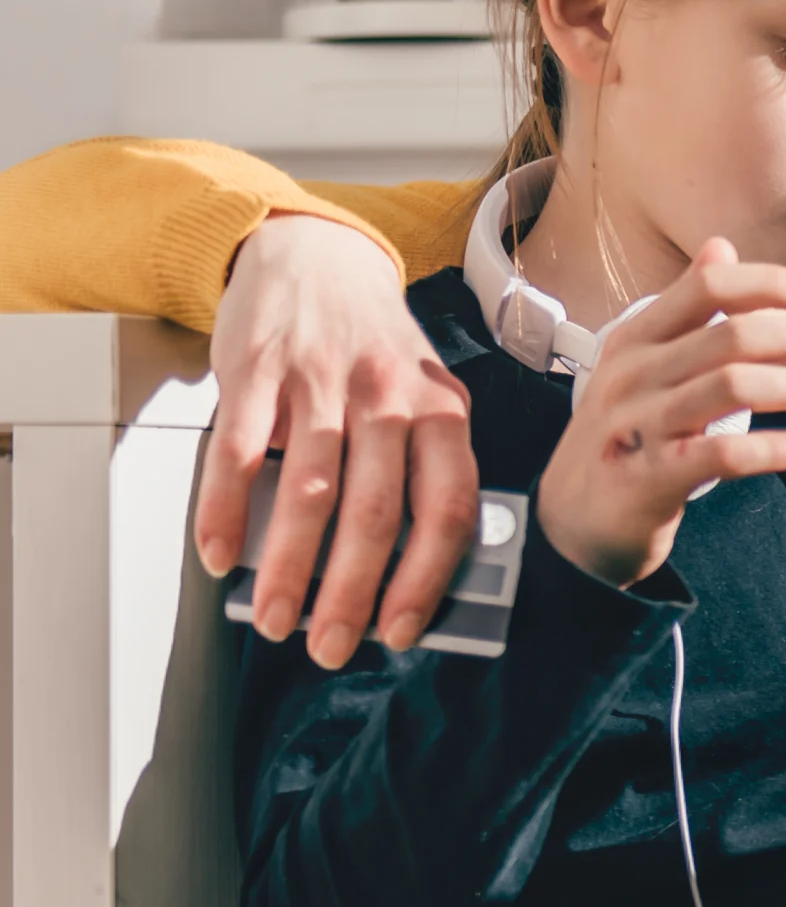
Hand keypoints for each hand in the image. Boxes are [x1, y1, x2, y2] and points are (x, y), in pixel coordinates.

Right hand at [199, 217, 477, 667]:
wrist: (318, 258)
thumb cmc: (376, 348)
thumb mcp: (426, 397)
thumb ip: (428, 467)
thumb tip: (420, 568)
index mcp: (442, 413)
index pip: (447, 510)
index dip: (425, 578)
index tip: (400, 632)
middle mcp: (388, 399)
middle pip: (375, 514)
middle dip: (350, 593)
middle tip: (330, 648)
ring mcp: (320, 384)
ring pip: (309, 493)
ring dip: (288, 567)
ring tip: (274, 620)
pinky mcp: (257, 372)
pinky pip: (239, 452)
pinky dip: (225, 510)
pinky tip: (217, 556)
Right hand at [536, 243, 785, 586]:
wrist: (571, 523)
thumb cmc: (622, 438)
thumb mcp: (640, 365)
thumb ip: (684, 310)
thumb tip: (721, 248)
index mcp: (636, 340)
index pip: (708, 288)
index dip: (770, 283)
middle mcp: (635, 375)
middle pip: (733, 335)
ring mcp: (640, 426)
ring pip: (733, 387)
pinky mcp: (650, 478)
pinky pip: (720, 454)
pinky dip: (769, 449)